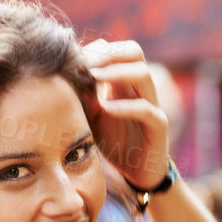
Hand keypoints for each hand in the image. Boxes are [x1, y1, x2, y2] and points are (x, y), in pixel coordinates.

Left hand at [80, 39, 169, 191]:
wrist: (137, 172)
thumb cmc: (114, 141)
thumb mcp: (92, 115)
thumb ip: (83, 95)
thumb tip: (62, 74)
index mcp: (125, 82)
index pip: (117, 49)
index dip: (97, 49)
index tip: (74, 56)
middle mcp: (141, 88)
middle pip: (134, 51)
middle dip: (110, 52)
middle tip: (86, 62)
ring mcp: (152, 105)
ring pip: (143, 74)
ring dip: (117, 72)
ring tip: (94, 76)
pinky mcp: (158, 126)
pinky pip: (147, 110)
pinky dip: (126, 106)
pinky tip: (107, 109)